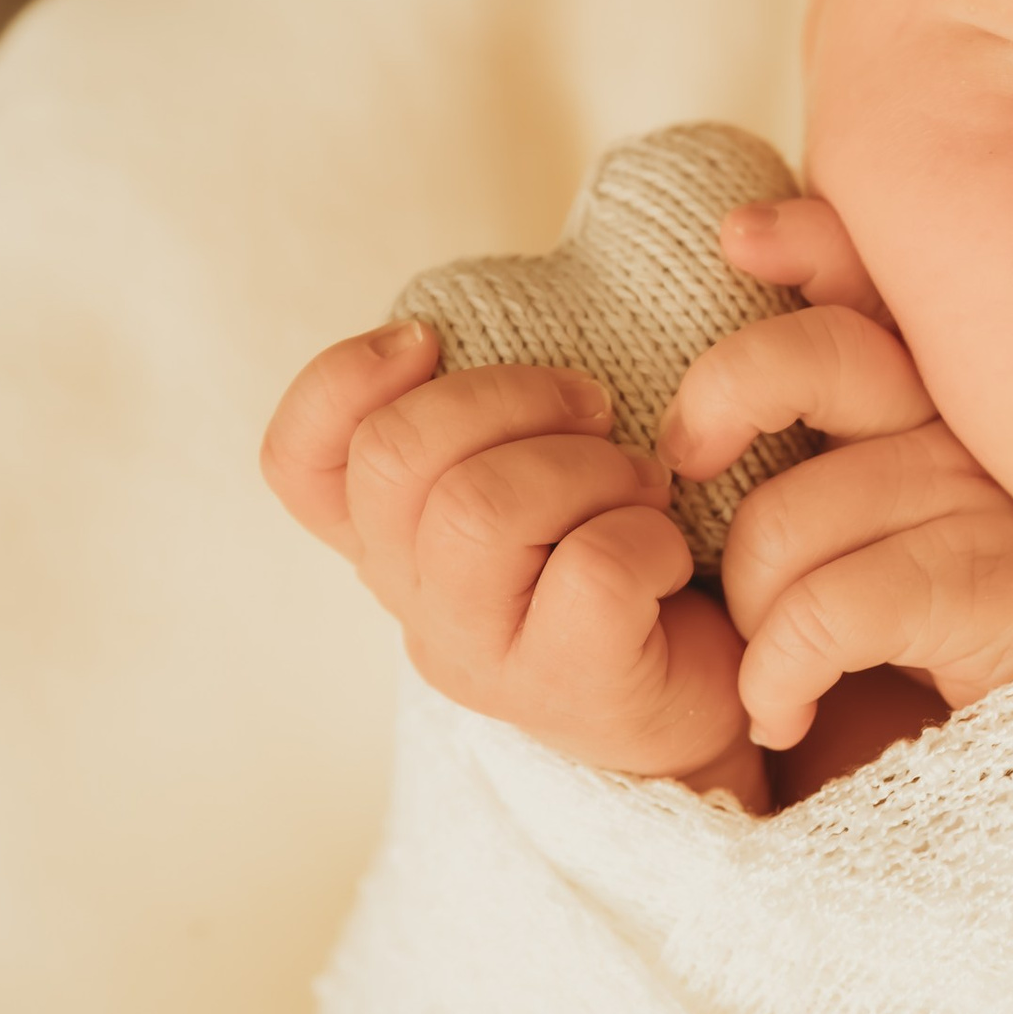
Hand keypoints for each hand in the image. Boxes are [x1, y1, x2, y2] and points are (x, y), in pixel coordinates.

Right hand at [260, 322, 762, 802]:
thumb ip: (492, 417)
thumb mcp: (541, 475)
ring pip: (482, 508)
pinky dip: (650, 536)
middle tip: (593, 409)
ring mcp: (479, 654)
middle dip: (508, 397)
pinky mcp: (565, 688)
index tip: (426, 340)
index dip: (342, 380)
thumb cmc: (629, 559)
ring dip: (587, 466)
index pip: (298, 461)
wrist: (714, 701)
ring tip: (639, 488)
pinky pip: (593, 569)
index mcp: (393, 538)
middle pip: (395, 458)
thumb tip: (468, 313)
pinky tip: (667, 557)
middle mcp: (415, 599)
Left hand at [670, 195, 1012, 752]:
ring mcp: (998, 501)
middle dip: (721, 403)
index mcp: (970, 386)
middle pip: (816, 358)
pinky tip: (783, 712)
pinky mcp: (1000, 591)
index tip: (740, 242)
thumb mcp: (927, 507)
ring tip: (772, 661)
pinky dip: (777, 675)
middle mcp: (986, 421)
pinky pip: (828, 611)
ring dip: (750, 608)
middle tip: (686, 473)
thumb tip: (750, 269)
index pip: (885, 274)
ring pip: (792, 513)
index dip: (808, 240)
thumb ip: (857, 417)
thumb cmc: (998, 626)